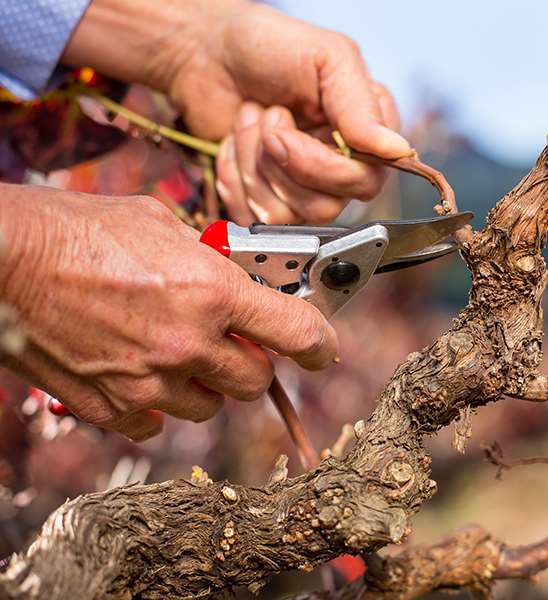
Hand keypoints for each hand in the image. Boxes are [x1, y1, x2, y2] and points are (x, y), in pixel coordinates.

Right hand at [0, 184, 336, 440]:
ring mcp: (148, 382)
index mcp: (211, 292)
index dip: (320, 344)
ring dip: (206, 384)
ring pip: (209, 407)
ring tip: (177, 352)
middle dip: (252, 361)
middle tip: (233, 342)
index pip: (297, 332)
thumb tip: (233, 274)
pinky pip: (155, 424)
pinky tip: (140, 373)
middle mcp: (187, 343)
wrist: (1, 257)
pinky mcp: (109, 406)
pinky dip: (156, 405)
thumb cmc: (76, 228)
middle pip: (256, 381)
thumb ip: (206, 258)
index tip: (322, 348)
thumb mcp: (159, 224)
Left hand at [64, 0, 409, 224]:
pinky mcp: (268, 196)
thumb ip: (361, 107)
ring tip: (250, 118)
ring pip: (290, 214)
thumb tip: (396, 150)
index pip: (369, 180)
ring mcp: (303, 184)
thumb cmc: (269, 45)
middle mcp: (341, 163)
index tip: (286, 133)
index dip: (325, 168)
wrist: (205, 51)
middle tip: (267, 119)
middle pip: (329, 206)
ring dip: (255, 164)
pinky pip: (257, 218)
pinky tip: (231, 144)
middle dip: (283, 164)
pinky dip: (234, 179)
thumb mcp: (326, 58)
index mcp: (367, 130)